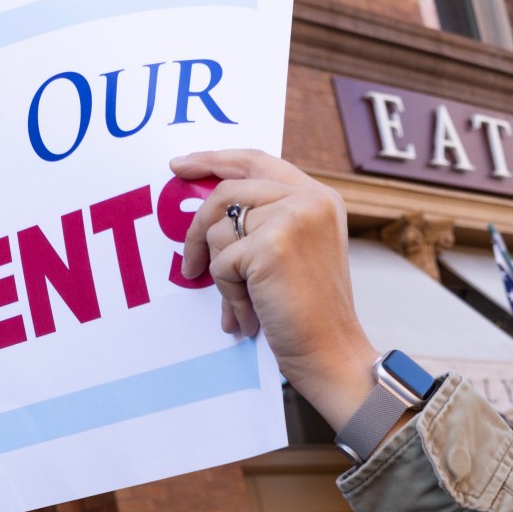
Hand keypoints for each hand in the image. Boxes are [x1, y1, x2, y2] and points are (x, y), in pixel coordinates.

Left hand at [171, 150, 379, 428]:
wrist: (331, 352)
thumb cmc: (309, 313)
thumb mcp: (295, 252)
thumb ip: (265, 221)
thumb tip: (207, 213)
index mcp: (318, 196)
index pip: (257, 162)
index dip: (215, 160)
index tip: (181, 167)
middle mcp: (309, 199)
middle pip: (228, 193)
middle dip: (198, 230)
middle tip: (190, 265)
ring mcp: (292, 218)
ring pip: (220, 230)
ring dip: (222, 275)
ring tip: (244, 305)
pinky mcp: (271, 245)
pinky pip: (221, 263)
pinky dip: (228, 295)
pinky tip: (248, 316)